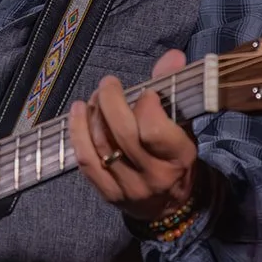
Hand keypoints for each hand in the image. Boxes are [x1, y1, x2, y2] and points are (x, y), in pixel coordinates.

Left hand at [69, 49, 199, 222]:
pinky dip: (77, 133)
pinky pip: (86, 161)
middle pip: (123, 134)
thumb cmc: (176, 157)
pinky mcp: (108, 194)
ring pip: (102, 145)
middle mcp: (154, 175)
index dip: (145, 103)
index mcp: (178, 157)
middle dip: (111, 101)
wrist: (171, 206)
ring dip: (93, 114)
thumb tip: (172, 55)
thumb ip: (173, 90)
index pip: (154, 129)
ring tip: (95, 97)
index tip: (145, 92)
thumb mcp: (183, 125)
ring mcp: (129, 187)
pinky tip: (77, 112)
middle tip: (109, 84)